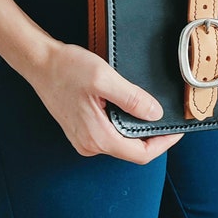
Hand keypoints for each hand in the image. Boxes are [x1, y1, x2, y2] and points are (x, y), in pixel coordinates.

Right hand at [25, 40, 182, 163]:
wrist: (40, 63)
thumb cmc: (68, 68)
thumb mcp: (105, 79)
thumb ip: (132, 99)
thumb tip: (155, 114)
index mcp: (98, 137)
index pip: (141, 154)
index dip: (163, 143)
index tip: (176, 130)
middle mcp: (90, 145)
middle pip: (132, 150)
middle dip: (153, 137)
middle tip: (168, 118)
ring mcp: (84, 140)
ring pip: (121, 143)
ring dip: (138, 131)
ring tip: (152, 112)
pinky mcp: (81, 131)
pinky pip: (110, 134)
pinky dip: (124, 125)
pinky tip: (130, 109)